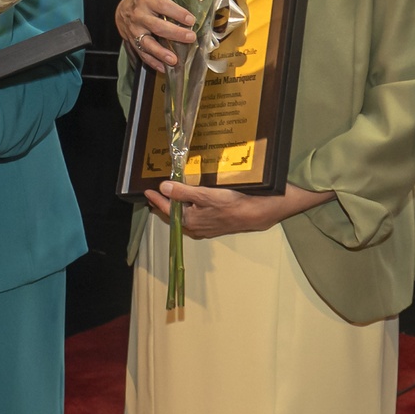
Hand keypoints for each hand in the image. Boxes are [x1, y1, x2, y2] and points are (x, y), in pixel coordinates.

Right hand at [116, 0, 195, 72]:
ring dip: (161, 53)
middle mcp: (139, 16)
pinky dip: (154, 62)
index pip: (163, 6)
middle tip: (190, 38)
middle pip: (157, 26)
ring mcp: (135, 31)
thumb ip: (168, 8)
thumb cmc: (143, 5)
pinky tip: (164, 68)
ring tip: (174, 60)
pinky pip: (143, 55)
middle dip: (175, 33)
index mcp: (146, 2)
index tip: (191, 20)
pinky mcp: (133, 43)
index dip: (178, 13)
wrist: (122, 11)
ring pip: (148, 43)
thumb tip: (190, 20)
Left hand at [143, 180, 323, 236]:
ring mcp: (209, 224)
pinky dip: (190, 203)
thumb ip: (185, 193)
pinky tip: (192, 196)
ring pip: (186, 213)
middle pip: (174, 213)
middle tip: (154, 189)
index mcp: (193, 222)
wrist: (268, 209)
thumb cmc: (239, 204)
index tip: (145, 189)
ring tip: (169, 191)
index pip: (167, 210)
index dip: (156, 199)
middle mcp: (198, 226)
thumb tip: (163, 187)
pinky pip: (198, 211)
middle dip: (164, 202)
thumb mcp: (210, 196)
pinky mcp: (219, 219)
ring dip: (177, 202)